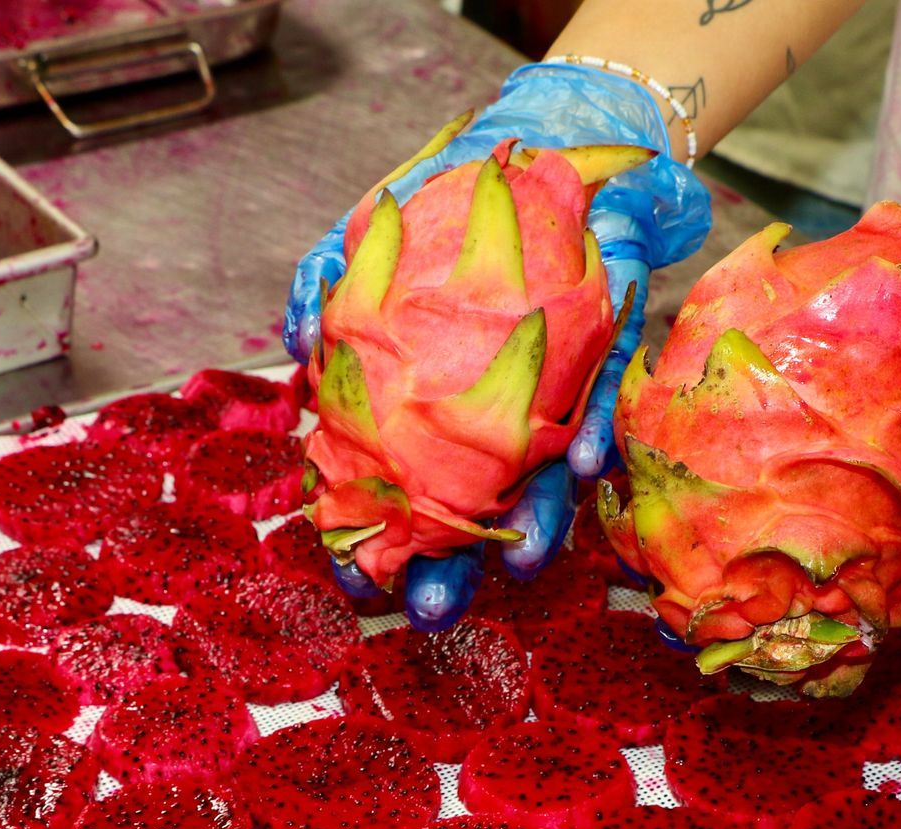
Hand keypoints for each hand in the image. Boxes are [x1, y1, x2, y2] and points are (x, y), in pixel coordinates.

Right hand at [286, 61, 710, 630]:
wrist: (548, 146)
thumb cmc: (447, 206)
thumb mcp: (366, 237)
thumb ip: (322, 288)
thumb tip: (295, 342)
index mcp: (422, 397)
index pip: (393, 479)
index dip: (371, 531)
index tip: (349, 581)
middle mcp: (485, 408)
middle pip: (465, 499)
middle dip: (448, 560)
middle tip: (428, 610)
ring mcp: (546, 390)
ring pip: (538, 472)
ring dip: (529, 524)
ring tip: (514, 571)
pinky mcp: (605, 353)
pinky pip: (601, 400)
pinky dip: (593, 431)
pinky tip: (582, 468)